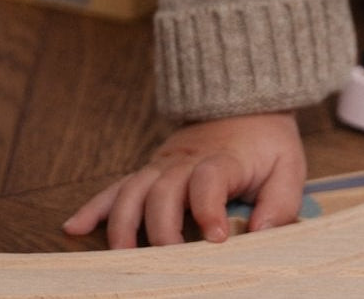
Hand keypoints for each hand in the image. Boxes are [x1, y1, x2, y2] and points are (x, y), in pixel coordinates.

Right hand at [62, 111, 305, 247]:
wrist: (247, 102)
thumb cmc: (267, 142)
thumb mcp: (289, 166)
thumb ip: (281, 203)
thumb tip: (261, 236)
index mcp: (223, 158)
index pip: (209, 179)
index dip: (209, 208)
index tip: (218, 238)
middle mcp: (186, 160)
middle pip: (163, 190)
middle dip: (162, 229)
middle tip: (171, 260)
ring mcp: (163, 164)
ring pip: (133, 190)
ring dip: (124, 225)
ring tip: (122, 257)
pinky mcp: (150, 170)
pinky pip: (118, 186)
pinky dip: (95, 207)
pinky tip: (74, 228)